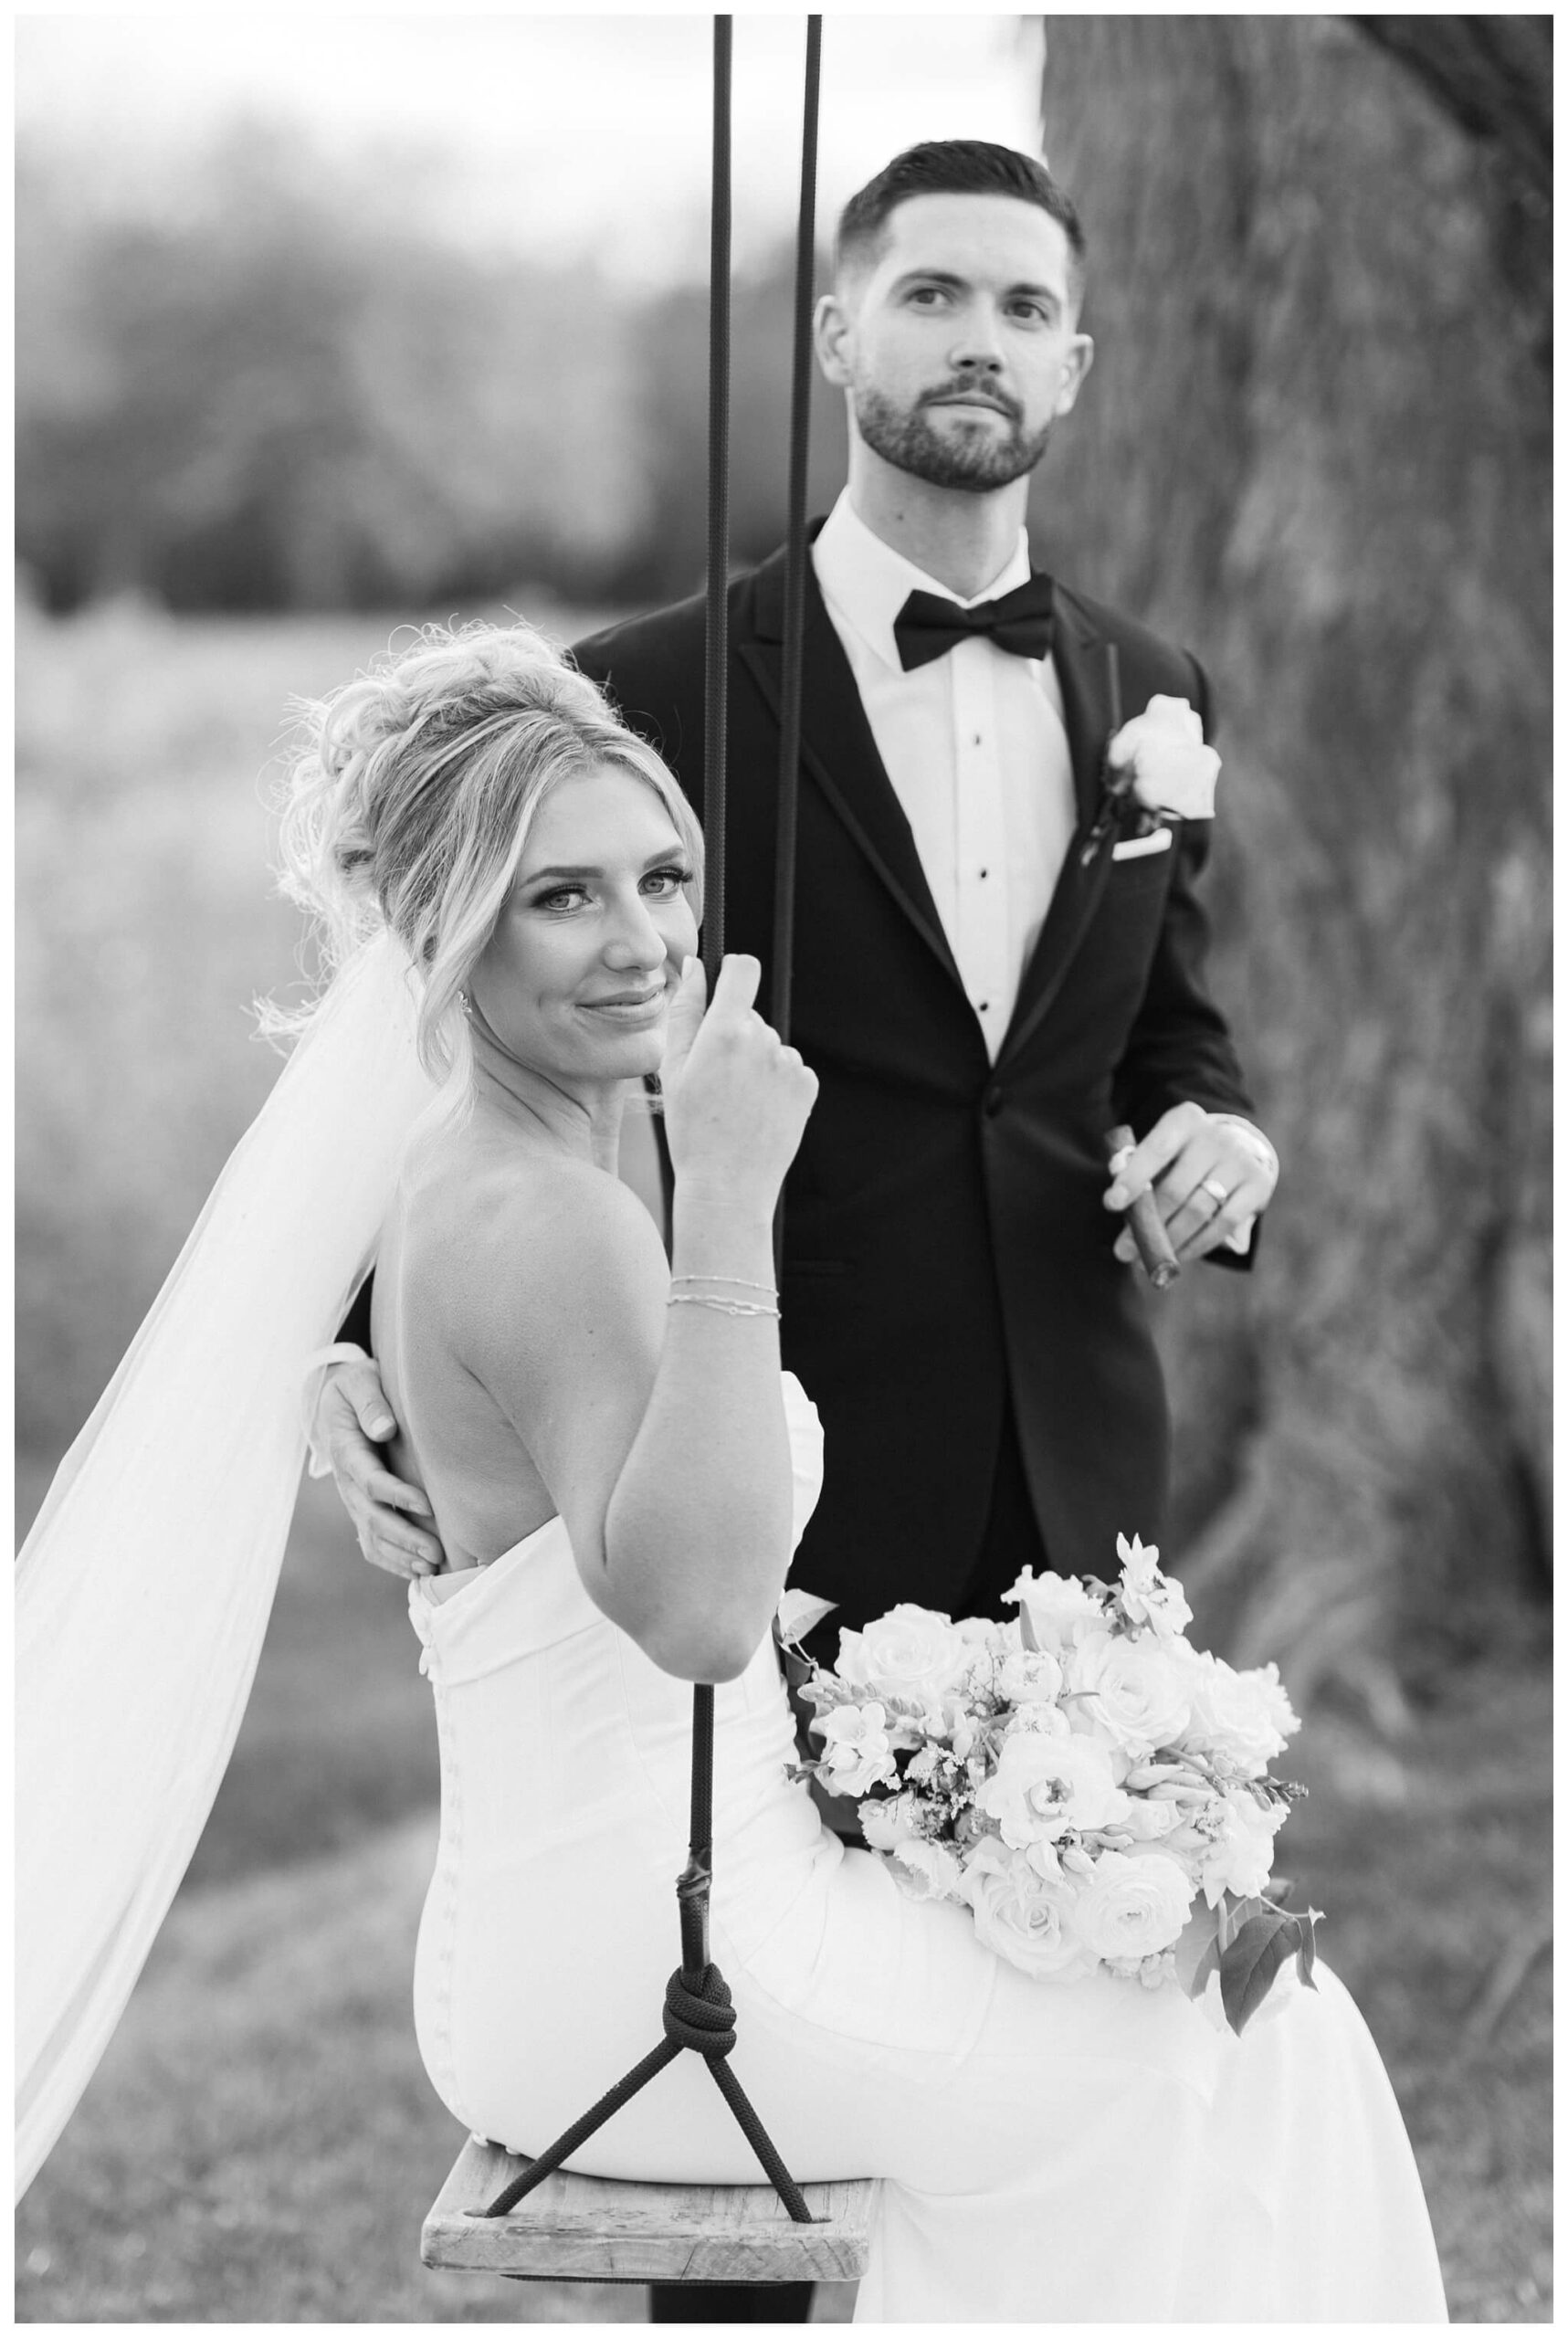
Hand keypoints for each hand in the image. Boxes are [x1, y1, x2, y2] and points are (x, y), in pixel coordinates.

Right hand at [316, 1358, 445, 1578]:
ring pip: (371, 1536)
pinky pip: (370, 1542)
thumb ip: (370, 1402)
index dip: (398, 1496)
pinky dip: (390, 1560)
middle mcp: (347, 1481)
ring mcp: (352, 1498)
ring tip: (430, 1568)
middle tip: (435, 1553)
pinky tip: (415, 1572)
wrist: (338, 1398)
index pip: (371, 1481)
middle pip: (372, 1517)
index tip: (428, 1505)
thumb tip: (383, 1429)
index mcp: (345, 1449)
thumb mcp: (358, 1381)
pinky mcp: (361, 1507)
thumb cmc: (356, 1385)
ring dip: (399, 1556)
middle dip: (404, 1537)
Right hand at [660, 954, 817, 1204]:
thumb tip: (696, 967)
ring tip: (735, 1103)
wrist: (727, 1185)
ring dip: (754, 1061)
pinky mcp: (807, 1086)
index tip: (724, 989)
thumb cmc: (691, 1130)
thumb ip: (685, 1010)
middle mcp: (764, 1042)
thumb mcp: (672, 1068)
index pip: (743, 969)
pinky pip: (789, 1068)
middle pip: (750, 1015)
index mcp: (726, 1032)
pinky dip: (774, 1082)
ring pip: (768, 1044)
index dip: (732, 972)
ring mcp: (790, 1064)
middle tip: (715, 1080)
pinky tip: (757, 1110)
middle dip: (733, 1034)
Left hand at [1104, 1104, 1276, 1264]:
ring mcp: (1240, 1161)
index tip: (1112, 1203)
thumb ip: (1138, 1168)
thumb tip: (1116, 1200)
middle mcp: (1215, 1137)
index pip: (1156, 1149)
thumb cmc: (1186, 1154)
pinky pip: (1222, 1225)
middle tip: (1123, 1251)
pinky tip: (1178, 1255)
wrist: (1241, 1148)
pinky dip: (1196, 1245)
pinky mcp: (1258, 1185)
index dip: (1134, 1177)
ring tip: (1146, 1260)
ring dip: (1169, 1241)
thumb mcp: (1164, 1149)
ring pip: (1198, 1211)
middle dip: (1147, 1225)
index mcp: (1185, 1120)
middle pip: (1176, 1188)